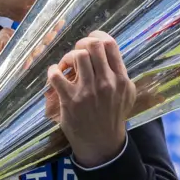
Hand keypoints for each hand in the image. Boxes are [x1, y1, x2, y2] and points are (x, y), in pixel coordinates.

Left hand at [45, 31, 135, 167]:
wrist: (101, 143)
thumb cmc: (112, 116)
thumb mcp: (126, 94)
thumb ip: (120, 73)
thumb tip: (110, 52)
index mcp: (121, 79)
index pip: (109, 44)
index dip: (96, 36)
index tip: (90, 40)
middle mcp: (106, 82)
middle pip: (92, 46)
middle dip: (81, 45)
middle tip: (77, 54)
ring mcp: (87, 91)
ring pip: (77, 56)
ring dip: (68, 57)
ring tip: (66, 67)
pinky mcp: (70, 100)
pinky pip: (56, 75)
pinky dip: (53, 71)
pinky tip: (55, 75)